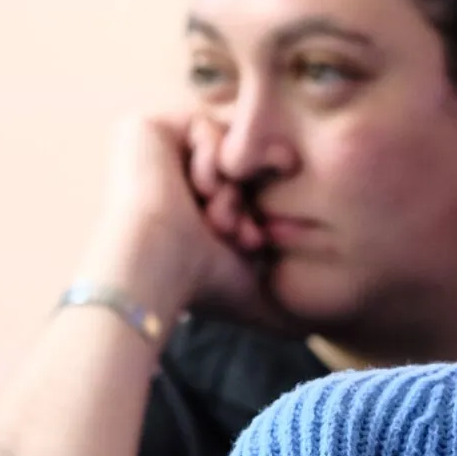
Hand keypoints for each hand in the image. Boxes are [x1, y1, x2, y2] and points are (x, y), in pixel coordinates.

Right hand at [78, 112, 279, 327]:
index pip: (243, 187)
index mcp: (183, 205)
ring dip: (228, 186)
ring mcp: (154, 150)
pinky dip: (212, 157)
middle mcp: (166, 175)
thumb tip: (310, 329)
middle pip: (237, 165)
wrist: (157, 263)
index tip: (251, 241)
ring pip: (225, 148)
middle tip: (232, 231)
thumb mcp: (247, 283)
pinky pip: (205, 126)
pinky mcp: (146, 128)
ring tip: (212, 216)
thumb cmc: (199, 282)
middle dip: (242, 199)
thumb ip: (277, 293)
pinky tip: (197, 188)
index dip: (252, 211)